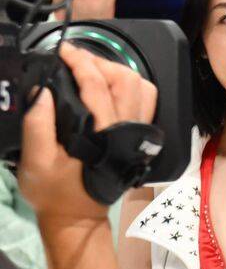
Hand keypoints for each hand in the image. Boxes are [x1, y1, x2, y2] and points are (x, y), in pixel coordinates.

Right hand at [17, 43, 156, 223]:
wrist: (77, 217)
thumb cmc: (54, 192)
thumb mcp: (35, 161)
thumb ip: (37, 125)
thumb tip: (42, 91)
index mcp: (102, 134)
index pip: (97, 86)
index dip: (80, 62)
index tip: (63, 50)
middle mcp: (126, 130)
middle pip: (127, 81)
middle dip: (101, 62)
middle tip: (75, 58)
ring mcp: (136, 134)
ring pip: (142, 89)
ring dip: (118, 72)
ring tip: (91, 68)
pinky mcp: (138, 138)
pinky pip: (145, 103)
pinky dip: (131, 86)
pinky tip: (110, 84)